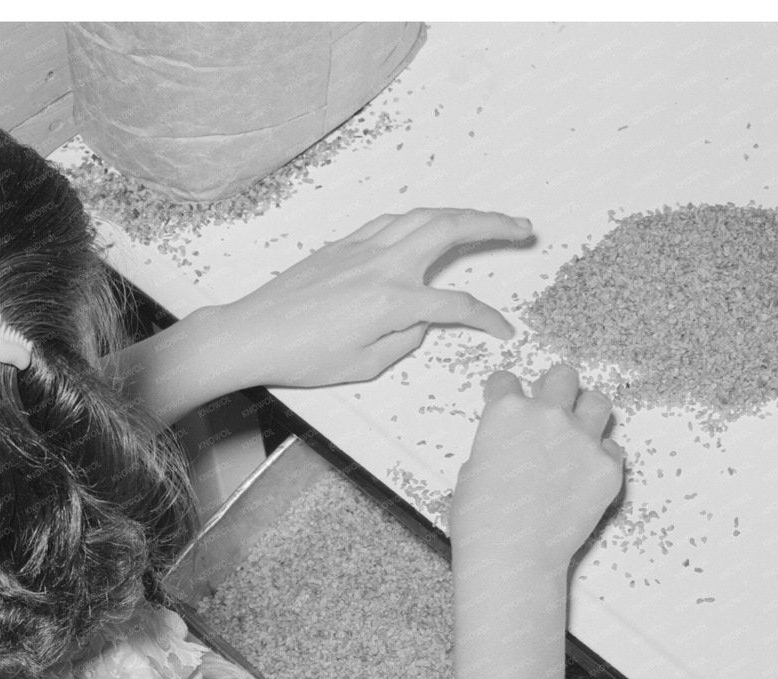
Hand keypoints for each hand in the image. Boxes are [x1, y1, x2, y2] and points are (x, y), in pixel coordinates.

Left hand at [195, 208, 533, 389]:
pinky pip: (393, 222)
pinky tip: (431, 226)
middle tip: (524, 228)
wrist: (252, 333)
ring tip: (489, 221)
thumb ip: (404, 341)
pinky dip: (422, 219)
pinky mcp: (344, 245)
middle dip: (493, 224)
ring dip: (462, 213)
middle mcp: (383, 264)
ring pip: (423, 216)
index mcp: (393, 300)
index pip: (456, 305)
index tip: (503, 330)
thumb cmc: (302, 357)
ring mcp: (362, 248)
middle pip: (451, 228)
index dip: (487, 318)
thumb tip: (422, 322)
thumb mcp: (364, 365)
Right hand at [450, 364, 623, 574]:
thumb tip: (510, 445)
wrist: (513, 556)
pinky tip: (584, 473)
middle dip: (554, 389)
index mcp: (506, 411)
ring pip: (598, 401)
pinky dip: (600, 456)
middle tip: (549, 409)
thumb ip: (496, 443)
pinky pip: (613, 447)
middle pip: (563, 376)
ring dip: (586, 412)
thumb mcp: (471, 470)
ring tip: (576, 433)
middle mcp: (548, 415)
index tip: (505, 401)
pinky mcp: (608, 468)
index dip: (503, 392)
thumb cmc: (481, 521)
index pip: (506, 380)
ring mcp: (583, 439)